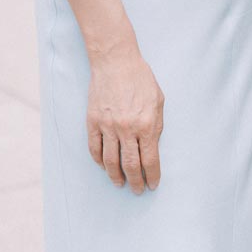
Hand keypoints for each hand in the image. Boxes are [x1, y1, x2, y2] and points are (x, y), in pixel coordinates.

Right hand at [86, 41, 164, 192]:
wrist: (115, 61)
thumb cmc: (140, 79)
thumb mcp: (158, 101)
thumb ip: (156, 125)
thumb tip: (152, 146)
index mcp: (147, 124)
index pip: (150, 160)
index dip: (152, 176)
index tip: (153, 184)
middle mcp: (127, 129)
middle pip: (131, 165)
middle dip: (136, 182)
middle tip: (137, 190)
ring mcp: (108, 126)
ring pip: (110, 161)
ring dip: (116, 176)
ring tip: (120, 183)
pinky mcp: (93, 122)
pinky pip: (95, 148)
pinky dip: (99, 161)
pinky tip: (104, 166)